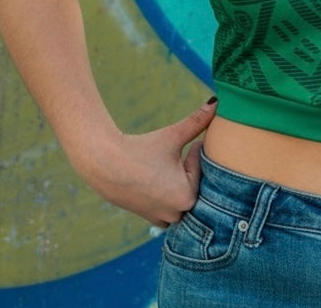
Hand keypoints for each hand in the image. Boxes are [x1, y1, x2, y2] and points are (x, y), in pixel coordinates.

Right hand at [76, 98, 217, 226]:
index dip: (191, 152)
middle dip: (188, 169)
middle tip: (170, 158)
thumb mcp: (173, 135)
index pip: (202, 168)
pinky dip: (169, 194)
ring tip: (162, 170)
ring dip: (180, 184)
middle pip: (196, 184)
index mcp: (187, 197)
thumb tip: (216, 101)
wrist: (104, 164)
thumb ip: (198, 121)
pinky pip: (171, 206)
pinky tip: (156, 180)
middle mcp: (177, 214)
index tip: (175, 148)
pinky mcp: (151, 218)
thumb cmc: (142, 149)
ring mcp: (163, 219)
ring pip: (184, 196)